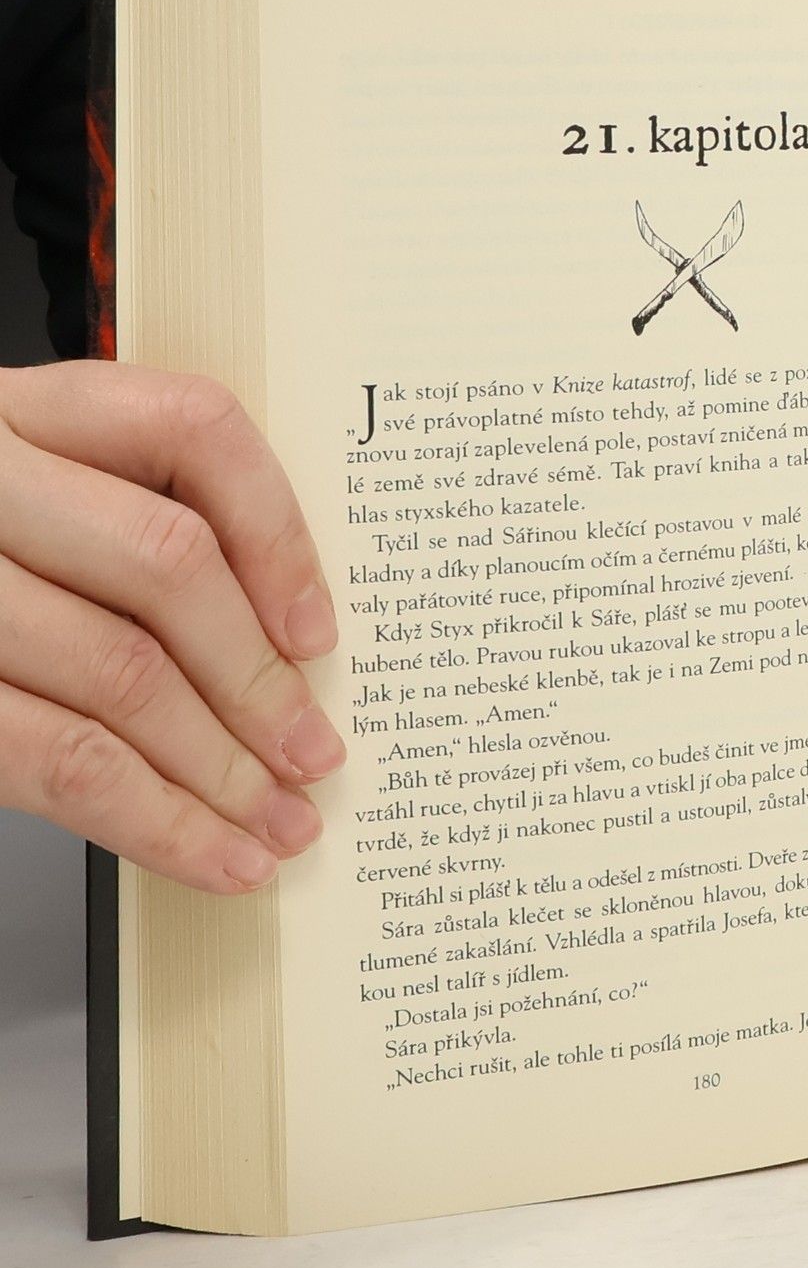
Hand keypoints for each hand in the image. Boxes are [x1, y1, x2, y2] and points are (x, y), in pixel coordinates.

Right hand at [0, 363, 343, 893]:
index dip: (276, 533)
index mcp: (24, 413)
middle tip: (314, 755)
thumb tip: (289, 650)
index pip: (190, 428)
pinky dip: (157, 822)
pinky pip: (61, 759)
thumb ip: (133, 537)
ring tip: (280, 825)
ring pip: (121, 673)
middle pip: (166, 561)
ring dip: (223, 772)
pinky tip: (215, 854)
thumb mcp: (42, 516)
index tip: (318, 630)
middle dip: (259, 680)